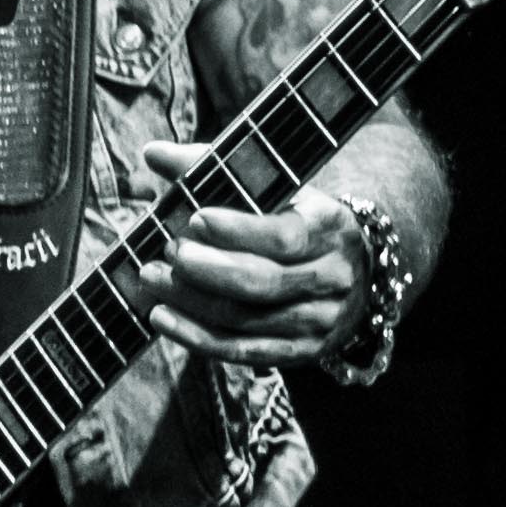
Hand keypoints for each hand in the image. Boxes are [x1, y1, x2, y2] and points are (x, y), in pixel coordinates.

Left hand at [125, 140, 370, 365]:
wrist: (354, 275)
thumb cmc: (296, 222)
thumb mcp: (276, 191)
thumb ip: (217, 170)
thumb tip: (154, 153)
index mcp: (330, 228)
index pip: (285, 236)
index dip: (239, 231)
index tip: (196, 218)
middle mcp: (332, 277)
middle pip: (263, 282)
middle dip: (207, 270)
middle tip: (168, 251)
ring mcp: (320, 320)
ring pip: (247, 319)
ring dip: (192, 302)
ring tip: (151, 278)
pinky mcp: (301, 353)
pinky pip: (243, 352)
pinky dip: (197, 337)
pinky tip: (161, 317)